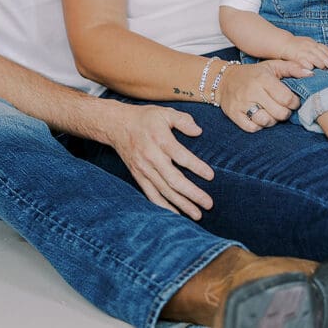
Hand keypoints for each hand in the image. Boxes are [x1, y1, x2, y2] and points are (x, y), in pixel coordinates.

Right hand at [104, 103, 214, 219]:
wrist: (116, 125)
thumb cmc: (145, 118)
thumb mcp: (165, 112)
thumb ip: (183, 120)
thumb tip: (199, 131)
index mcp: (160, 140)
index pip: (181, 156)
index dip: (196, 167)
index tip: (211, 176)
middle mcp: (151, 157)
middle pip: (173, 179)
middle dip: (192, 194)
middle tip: (209, 204)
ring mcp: (143, 169)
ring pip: (164, 191)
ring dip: (181, 204)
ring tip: (197, 214)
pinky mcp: (138, 176)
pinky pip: (151, 195)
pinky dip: (164, 206)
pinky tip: (176, 214)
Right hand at [213, 60, 310, 132]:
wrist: (224, 79)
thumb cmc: (253, 73)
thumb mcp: (272, 66)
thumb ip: (292, 68)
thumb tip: (311, 73)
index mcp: (263, 79)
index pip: (287, 98)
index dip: (294, 103)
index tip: (292, 101)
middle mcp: (252, 91)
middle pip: (279, 113)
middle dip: (285, 113)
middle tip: (283, 108)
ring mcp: (241, 103)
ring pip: (266, 122)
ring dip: (272, 120)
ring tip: (271, 113)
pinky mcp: (233, 114)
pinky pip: (252, 128)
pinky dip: (258, 125)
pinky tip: (260, 117)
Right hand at [279, 35, 327, 72]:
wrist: (282, 43)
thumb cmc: (296, 45)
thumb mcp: (309, 43)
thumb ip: (320, 47)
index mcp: (313, 43)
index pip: (326, 51)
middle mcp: (310, 46)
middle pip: (323, 56)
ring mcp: (303, 51)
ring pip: (316, 59)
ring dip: (321, 66)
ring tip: (323, 71)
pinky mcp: (296, 56)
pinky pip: (305, 62)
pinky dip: (310, 67)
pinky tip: (312, 71)